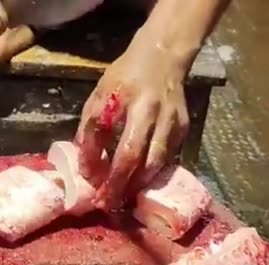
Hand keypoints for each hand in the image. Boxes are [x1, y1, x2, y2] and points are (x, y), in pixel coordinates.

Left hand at [75, 28, 190, 210]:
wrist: (163, 58)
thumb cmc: (125, 77)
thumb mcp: (99, 92)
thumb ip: (90, 124)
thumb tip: (85, 162)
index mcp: (120, 95)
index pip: (100, 131)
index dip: (91, 156)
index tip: (87, 177)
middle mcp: (148, 108)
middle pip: (132, 154)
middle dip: (118, 183)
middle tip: (106, 202)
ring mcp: (170, 118)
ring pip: (154, 162)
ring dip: (137, 184)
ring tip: (123, 198)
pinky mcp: (183, 126)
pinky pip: (167, 157)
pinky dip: (153, 172)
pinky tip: (141, 181)